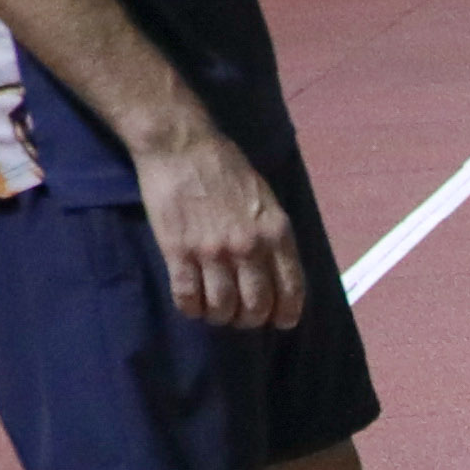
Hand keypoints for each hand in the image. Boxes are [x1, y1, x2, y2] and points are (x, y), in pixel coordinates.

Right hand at [136, 122, 302, 333]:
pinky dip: (191, 308)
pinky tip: (192, 305)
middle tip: (240, 316)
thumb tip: (279, 274)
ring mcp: (212, 251)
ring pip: (222, 307)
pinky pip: (187, 296)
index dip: (286, 314)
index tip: (279, 321)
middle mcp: (249, 247)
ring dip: (219, 317)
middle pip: (256, 305)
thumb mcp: (268, 202)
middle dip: (250, 319)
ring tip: (215, 312)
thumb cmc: (228, 171)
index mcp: (277, 234)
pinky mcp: (178, 250)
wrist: (183, 147)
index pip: (291, 290)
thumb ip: (275, 237)